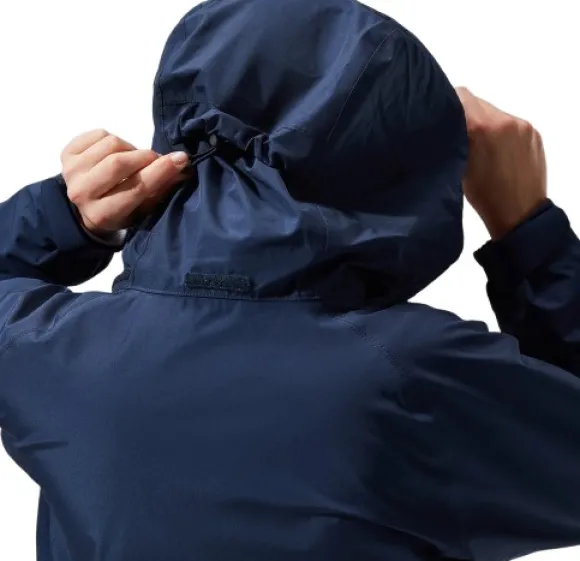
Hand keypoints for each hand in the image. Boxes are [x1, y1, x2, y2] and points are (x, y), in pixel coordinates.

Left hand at [60, 129, 189, 235]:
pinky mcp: (66, 153)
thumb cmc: (120, 210)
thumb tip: (182, 167)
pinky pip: (99, 134)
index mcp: (102, 214)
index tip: (181, 159)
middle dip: (146, 156)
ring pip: (111, 144)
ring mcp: (71, 171)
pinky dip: (113, 140)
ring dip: (130, 149)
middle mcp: (81, 193)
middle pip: (120, 163)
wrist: (84, 206)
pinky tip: (114, 153)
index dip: (160, 171)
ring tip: (132, 160)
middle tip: (156, 159)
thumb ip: (160, 188)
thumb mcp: (142, 208)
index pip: (136, 187)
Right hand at [456, 88, 547, 239]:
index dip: (448, 104)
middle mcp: (504, 120)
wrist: (519, 214)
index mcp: (482, 128)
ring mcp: (522, 126)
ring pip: (493, 111)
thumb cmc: (483, 196)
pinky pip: (510, 122)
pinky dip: (500, 131)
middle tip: (459, 134)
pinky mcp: (533, 132)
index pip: (460, 96)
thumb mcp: (459, 166)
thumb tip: (447, 124)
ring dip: (484, 123)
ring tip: (479, 145)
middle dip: (466, 115)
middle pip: (477, 102)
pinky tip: (497, 151)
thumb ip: (455, 139)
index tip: (442, 117)